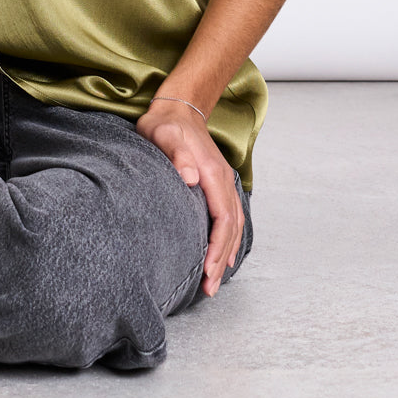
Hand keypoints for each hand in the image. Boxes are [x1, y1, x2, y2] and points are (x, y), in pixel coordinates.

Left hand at [135, 98, 243, 297]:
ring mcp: (223, 183)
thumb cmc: (166, 125)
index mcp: (212, 173)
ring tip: (215, 282)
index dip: (216, 246)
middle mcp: (222, 180)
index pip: (222, 217)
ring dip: (226, 254)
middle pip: (230, 227)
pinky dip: (229, 241)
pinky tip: (222, 257)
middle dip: (221, 259)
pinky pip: (230, 218)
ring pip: (233, 226)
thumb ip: (176, 154)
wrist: (178, 108)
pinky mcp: (217, 185)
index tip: (207, 269)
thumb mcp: (164, 134)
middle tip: (210, 288)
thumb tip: (190, 178)